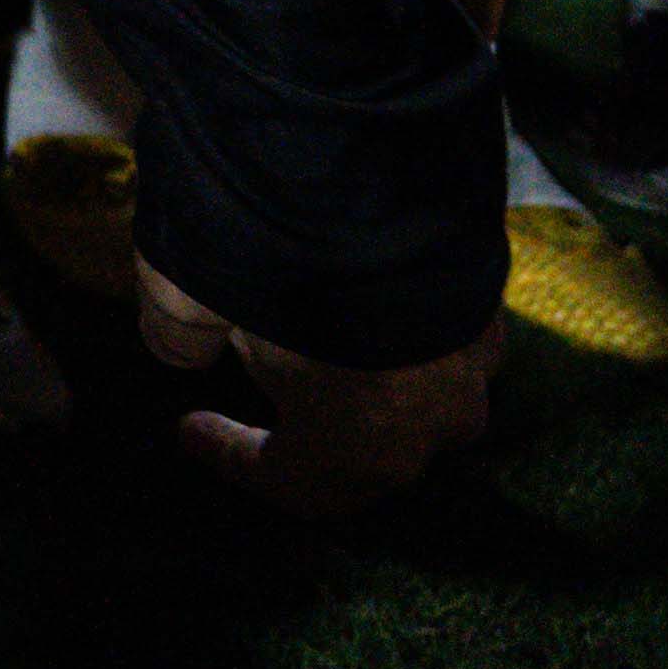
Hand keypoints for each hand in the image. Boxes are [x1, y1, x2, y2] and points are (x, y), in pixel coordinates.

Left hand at [135, 260, 495, 514]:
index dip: (234, 458)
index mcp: (361, 453)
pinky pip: (444, 328)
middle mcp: (434, 425)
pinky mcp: (491, 298)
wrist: (385, 183)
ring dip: (372, 374)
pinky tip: (369, 286)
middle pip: (373, 448)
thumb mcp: (189, 299)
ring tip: (321, 334)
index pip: (296, 485)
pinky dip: (405, 321)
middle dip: (318, 426)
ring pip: (422, 390)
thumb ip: (181, 336)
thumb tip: (175, 346)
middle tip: (268, 392)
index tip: (190, 429)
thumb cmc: (278, 265)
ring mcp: (476, 363)